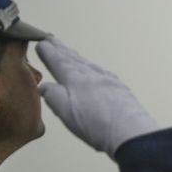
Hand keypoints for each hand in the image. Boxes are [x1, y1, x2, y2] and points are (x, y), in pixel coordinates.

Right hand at [36, 38, 157, 155]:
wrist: (131, 132)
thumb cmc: (96, 124)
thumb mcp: (66, 111)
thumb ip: (53, 95)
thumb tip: (44, 85)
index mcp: (76, 80)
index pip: (59, 62)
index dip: (49, 53)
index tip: (41, 43)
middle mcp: (93, 76)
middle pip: (74, 60)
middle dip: (61, 50)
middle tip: (52, 40)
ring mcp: (109, 81)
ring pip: (89, 65)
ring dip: (77, 58)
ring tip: (70, 52)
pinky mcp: (120, 90)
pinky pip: (102, 73)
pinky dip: (94, 68)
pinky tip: (95, 71)